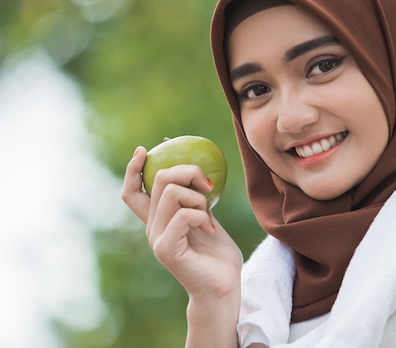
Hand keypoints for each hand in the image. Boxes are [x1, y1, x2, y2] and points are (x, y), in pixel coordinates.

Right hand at [121, 146, 242, 301]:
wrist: (224, 285)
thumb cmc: (218, 253)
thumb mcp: (206, 216)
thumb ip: (195, 196)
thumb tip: (193, 165)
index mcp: (158, 219)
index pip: (132, 191)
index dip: (134, 169)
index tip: (146, 149)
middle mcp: (152, 227)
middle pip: (157, 180)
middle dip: (186, 171)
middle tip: (207, 185)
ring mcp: (156, 239)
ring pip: (170, 193)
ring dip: (198, 197)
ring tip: (209, 214)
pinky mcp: (166, 249)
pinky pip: (183, 215)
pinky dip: (202, 215)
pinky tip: (210, 228)